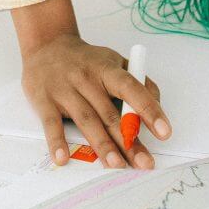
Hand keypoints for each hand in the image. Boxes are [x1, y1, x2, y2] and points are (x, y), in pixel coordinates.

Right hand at [21, 31, 171, 169]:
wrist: (47, 44)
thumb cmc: (86, 60)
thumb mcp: (113, 61)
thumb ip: (137, 80)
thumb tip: (156, 103)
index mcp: (107, 68)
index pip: (131, 88)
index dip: (148, 109)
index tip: (164, 131)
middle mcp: (87, 78)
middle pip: (110, 113)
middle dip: (129, 141)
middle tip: (144, 162)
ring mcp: (65, 89)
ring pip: (86, 120)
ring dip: (102, 145)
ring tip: (117, 165)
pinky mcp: (45, 100)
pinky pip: (52, 123)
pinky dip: (57, 141)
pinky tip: (63, 158)